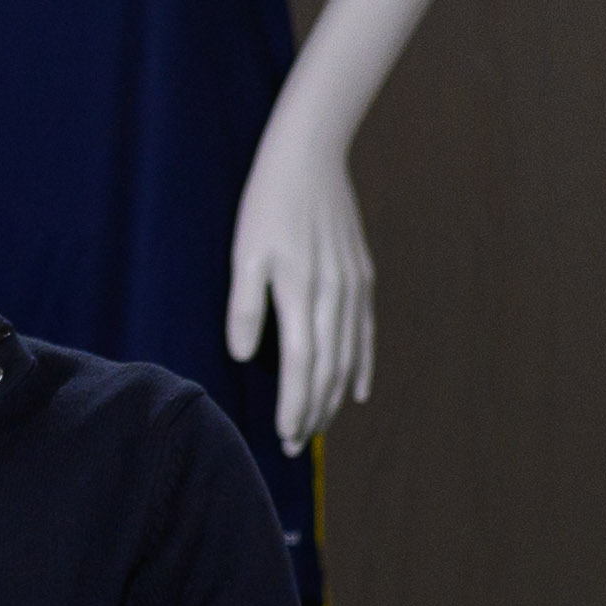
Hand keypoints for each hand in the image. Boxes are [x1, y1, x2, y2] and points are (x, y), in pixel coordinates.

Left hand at [221, 137, 374, 449]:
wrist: (311, 160)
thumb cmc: (267, 207)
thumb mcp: (243, 254)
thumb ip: (245, 307)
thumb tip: (241, 356)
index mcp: (301, 293)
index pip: (301, 365)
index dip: (295, 404)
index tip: (286, 436)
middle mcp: (334, 296)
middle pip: (328, 370)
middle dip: (313, 412)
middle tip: (296, 445)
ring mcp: (353, 289)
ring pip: (348, 357)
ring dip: (334, 397)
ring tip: (318, 426)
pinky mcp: (362, 280)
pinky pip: (364, 334)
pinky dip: (361, 366)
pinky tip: (357, 392)